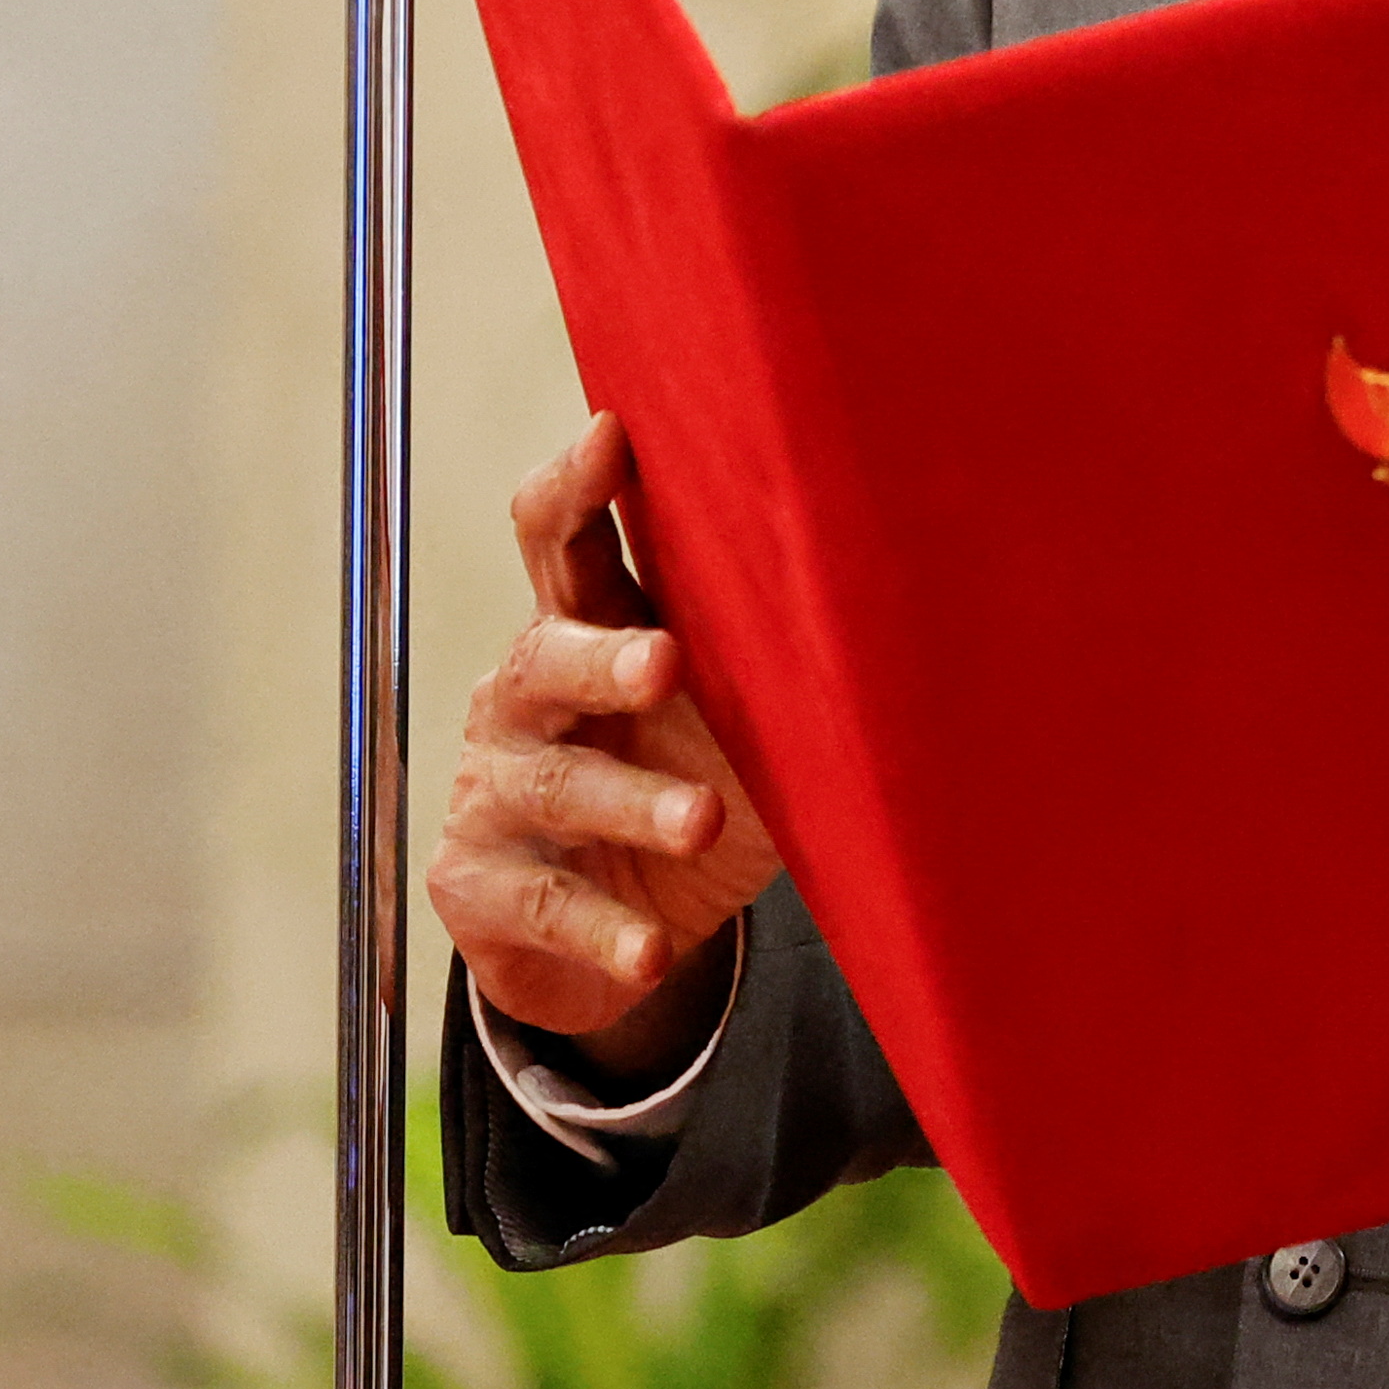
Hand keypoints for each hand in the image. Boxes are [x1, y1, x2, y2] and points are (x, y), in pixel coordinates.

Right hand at [424, 411, 777, 1074]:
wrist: (614, 937)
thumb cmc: (684, 782)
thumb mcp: (734, 715)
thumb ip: (774, 653)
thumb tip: (912, 583)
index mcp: (584, 629)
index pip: (558, 542)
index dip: (574, 487)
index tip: (611, 434)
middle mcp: (523, 697)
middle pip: (545, 656)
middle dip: (603, 658)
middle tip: (667, 663)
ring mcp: (492, 791)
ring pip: (555, 784)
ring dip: (634, 803)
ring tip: (703, 821)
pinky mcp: (476, 886)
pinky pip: (543, 906)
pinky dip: (604, 931)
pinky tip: (651, 953)